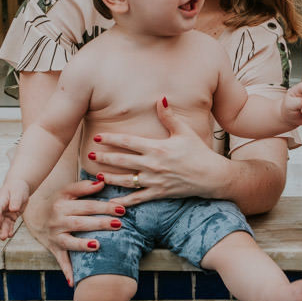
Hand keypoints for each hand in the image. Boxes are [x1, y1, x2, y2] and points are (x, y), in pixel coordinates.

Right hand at [0, 180, 29, 241]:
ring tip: (3, 239)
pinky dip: (10, 230)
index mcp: (0, 200)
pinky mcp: (11, 216)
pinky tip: (10, 235)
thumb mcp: (17, 192)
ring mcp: (5, 213)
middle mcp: (1, 208)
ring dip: (3, 231)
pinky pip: (10, 224)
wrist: (19, 187)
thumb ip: (15, 200)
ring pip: (4, 224)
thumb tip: (13, 209)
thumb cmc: (17, 188)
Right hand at [23, 178, 123, 282]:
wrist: (34, 217)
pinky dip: (67, 272)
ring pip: (70, 242)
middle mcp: (57, 221)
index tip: (122, 208)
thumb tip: (102, 182)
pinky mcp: (54, 249)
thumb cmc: (57, 202)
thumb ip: (84, 186)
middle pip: (80, 223)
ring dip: (83, 245)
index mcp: (62, 205)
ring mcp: (55, 237)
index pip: (87, 205)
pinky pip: (61, 261)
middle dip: (100, 224)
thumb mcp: (66, 191)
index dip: (104, 207)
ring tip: (98, 245)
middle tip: (119, 224)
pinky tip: (74, 282)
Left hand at [88, 97, 230, 206]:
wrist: (212, 176)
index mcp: (157, 147)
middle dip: (105, 158)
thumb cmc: (198, 151)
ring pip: (126, 180)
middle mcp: (153, 165)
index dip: (111, 139)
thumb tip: (160, 97)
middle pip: (122, 161)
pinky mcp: (159, 193)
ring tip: (97, 175)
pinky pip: (138, 198)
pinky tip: (112, 202)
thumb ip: (169, 116)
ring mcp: (155, 181)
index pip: (128, 142)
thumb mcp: (183, 131)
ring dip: (110, 178)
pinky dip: (125, 202)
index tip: (98, 137)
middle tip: (90, 155)